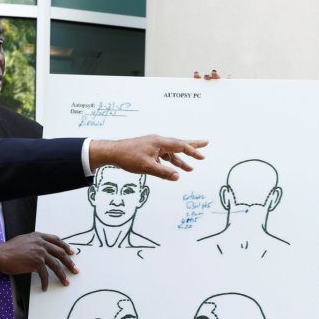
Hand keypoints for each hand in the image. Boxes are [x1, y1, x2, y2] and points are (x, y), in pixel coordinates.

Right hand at [0, 232, 77, 290]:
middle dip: (69, 262)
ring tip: (66, 282)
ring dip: (62, 275)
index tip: (72, 252)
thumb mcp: (24, 240)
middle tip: (75, 269)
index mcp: (38, 236)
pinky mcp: (36, 263)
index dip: (65, 246)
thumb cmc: (9, 249)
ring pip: (56, 265)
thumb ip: (35, 242)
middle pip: (60, 253)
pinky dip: (46, 282)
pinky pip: (44, 275)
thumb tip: (41, 249)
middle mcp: (41, 243)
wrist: (1, 254)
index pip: (56, 240)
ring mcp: (40, 253)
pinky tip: (45, 287)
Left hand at [90, 135, 207, 180]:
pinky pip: (162, 155)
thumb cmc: (128, 157)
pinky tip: (169, 170)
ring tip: (190, 168)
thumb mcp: (147, 167)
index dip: (192, 151)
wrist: (113, 152)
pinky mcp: (148, 149)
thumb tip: (177, 176)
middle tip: (205, 144)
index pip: (180, 145)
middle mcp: (158, 141)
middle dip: (192, 147)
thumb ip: (163, 172)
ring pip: (170, 152)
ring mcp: (153, 145)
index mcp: (159, 142)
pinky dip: (169, 161)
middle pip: (179, 143)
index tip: (202, 156)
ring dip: (180, 160)